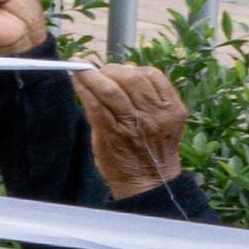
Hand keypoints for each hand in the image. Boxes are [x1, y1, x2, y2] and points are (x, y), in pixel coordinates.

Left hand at [76, 62, 189, 197]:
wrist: (148, 180)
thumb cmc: (152, 147)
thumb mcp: (162, 119)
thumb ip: (148, 95)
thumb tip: (128, 67)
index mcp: (171, 108)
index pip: (152, 75)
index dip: (132, 67)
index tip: (118, 68)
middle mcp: (155, 114)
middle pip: (131, 78)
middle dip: (111, 70)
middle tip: (97, 70)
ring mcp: (133, 124)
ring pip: (111, 90)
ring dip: (92, 76)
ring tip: (82, 71)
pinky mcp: (111, 134)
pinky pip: (96, 106)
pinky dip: (84, 91)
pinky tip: (77, 84)